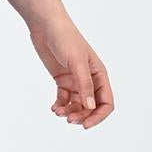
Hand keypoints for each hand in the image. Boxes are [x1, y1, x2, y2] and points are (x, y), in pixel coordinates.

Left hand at [29, 15, 114, 129]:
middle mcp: (89, 80)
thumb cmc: (65, 38)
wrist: (46, 26)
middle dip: (82, 116)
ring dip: (69, 112)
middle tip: (68, 120)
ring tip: (58, 112)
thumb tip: (90, 106)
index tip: (85, 125)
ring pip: (77, 105)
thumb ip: (84, 84)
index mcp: (99, 75)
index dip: (98, 116)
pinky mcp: (62, 80)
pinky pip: (64, 99)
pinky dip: (60, 106)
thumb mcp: (76, 62)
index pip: (106, 103)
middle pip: (91, 107)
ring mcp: (75, 80)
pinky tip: (54, 107)